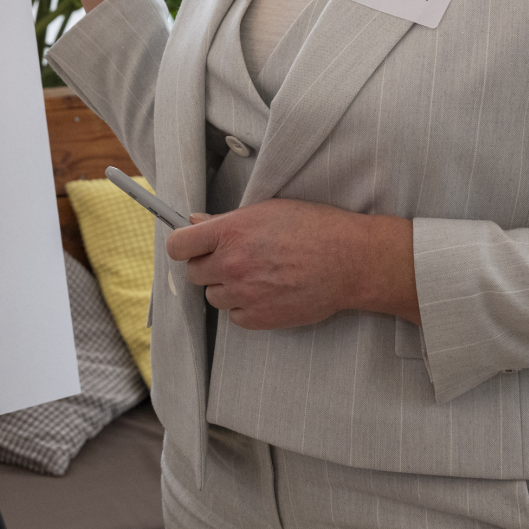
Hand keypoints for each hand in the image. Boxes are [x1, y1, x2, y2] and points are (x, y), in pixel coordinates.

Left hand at [166, 200, 417, 329]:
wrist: (350, 260)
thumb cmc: (315, 228)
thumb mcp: (269, 210)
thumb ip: (227, 220)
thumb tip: (196, 222)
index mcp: (231, 231)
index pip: (178, 245)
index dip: (184, 246)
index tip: (192, 246)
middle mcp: (232, 263)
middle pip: (193, 273)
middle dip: (209, 266)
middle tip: (234, 259)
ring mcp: (244, 293)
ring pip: (213, 296)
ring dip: (227, 288)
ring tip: (257, 276)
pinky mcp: (259, 317)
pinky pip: (235, 317)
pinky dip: (245, 308)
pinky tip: (266, 293)